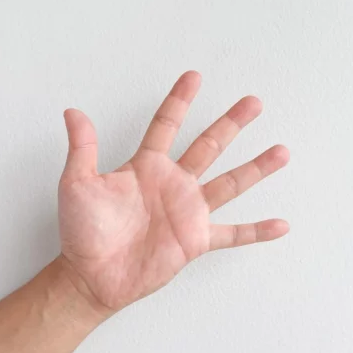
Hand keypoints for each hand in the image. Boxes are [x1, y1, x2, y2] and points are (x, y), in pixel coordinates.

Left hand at [57, 71, 288, 315]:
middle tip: (253, 102)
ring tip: (281, 152)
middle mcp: (173, 184)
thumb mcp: (77, 184)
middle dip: (231, 123)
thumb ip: (82, 148)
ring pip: (230, 184)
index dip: (180, 101)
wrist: (92, 276)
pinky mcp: (196, 240)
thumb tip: (72, 111)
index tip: (194, 76)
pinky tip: (280, 224)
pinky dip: (256, 231)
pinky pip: (233, 234)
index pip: (167, 125)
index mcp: (146, 167)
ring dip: (255, 168)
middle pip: (209, 145)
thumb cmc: (83, 231)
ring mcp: (188, 212)